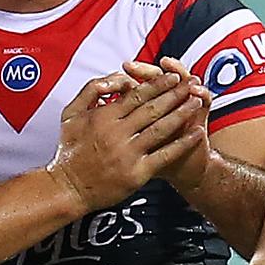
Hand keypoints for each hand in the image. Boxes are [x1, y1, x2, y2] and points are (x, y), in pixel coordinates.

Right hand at [48, 70, 206, 211]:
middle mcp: (118, 132)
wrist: (68, 188)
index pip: (137, 95)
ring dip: (182, 113)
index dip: (158, 84)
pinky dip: (182, 143)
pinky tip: (195, 133)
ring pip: (161, 128)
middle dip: (175, 94)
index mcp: (104, 116)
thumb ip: (90, 90)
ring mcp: (129, 153)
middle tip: (191, 83)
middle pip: (153, 108)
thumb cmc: (69, 150)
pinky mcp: (138, 173)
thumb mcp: (70, 114)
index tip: (173, 76)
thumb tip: (114, 78)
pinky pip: (165, 154)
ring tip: (196, 101)